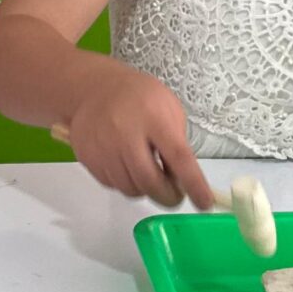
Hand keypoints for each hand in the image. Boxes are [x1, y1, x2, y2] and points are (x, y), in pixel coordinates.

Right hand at [62, 66, 214, 207]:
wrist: (94, 89)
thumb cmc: (138, 97)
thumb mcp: (168, 108)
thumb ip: (178, 142)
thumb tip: (183, 180)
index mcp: (154, 117)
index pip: (178, 157)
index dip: (193, 184)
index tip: (204, 202)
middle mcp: (126, 133)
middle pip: (150, 181)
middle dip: (168, 196)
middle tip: (176, 194)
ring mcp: (103, 148)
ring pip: (131, 189)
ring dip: (146, 189)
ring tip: (149, 171)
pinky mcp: (88, 159)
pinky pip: (113, 185)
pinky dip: (126, 182)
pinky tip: (128, 165)